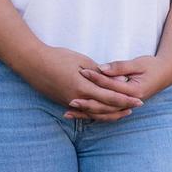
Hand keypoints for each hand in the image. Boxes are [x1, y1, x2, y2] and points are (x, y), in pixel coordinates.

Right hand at [18, 45, 143, 121]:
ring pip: (93, 113)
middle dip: (122, 108)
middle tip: (137, 107)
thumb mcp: (82, 61)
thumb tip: (118, 81)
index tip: (139, 100)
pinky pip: (83, 111)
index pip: (110, 97)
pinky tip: (102, 114)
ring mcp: (69, 102)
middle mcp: (77, 98)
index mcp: (83, 87)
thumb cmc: (58, 57)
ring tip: (122, 113)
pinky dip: (95, 114)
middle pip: (104, 108)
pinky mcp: (63, 102)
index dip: (126, 100)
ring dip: (109, 114)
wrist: (32, 63)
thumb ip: (100, 74)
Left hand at [64, 55, 171, 120]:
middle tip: (69, 100)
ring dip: (86, 113)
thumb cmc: (153, 66)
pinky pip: (106, 113)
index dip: (95, 79)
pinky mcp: (123, 105)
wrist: (167, 73)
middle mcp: (130, 101)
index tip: (81, 72)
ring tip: (69, 113)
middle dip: (86, 104)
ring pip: (104, 113)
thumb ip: (120, 67)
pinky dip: (93, 114)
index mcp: (134, 91)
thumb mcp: (138, 63)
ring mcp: (127, 105)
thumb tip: (102, 68)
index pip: (110, 87)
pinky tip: (80, 114)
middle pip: (104, 105)